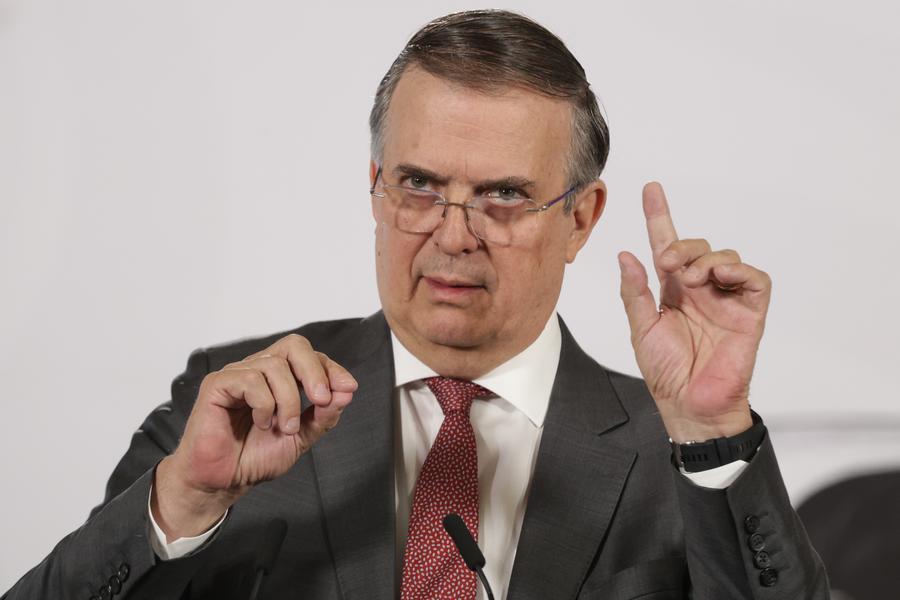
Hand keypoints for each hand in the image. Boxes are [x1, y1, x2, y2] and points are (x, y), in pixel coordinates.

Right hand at [152, 334, 356, 540]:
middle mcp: (258, 370)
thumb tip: (346, 391)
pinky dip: (264, 404)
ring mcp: (237, 374)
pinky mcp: (217, 384)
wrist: (223, 481)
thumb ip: (324, 415)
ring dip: (288, 400)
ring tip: (284, 427)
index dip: (331, 368)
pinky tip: (261, 423)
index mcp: (279, 379)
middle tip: (322, 399)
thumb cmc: (254, 458)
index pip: (310, 356)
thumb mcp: (301, 437)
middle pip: (294, 346)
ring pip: (275, 365)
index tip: (348, 388)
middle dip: (314, 371)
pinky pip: (250, 379)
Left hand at [617, 183, 770, 442]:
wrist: (690, 404)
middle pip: (697, 247)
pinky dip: (738, 270)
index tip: (651, 189)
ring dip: (706, 258)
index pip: (666, 245)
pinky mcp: (750, 312)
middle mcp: (700, 290)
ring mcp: (726, 299)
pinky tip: (719, 276)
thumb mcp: (641, 328)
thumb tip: (625, 256)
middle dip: (682, 245)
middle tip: (670, 262)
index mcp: (672, 291)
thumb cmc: (666, 372)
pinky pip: (754, 278)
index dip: (660, 216)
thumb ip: (634, 292)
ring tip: (690, 278)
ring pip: (725, 256)